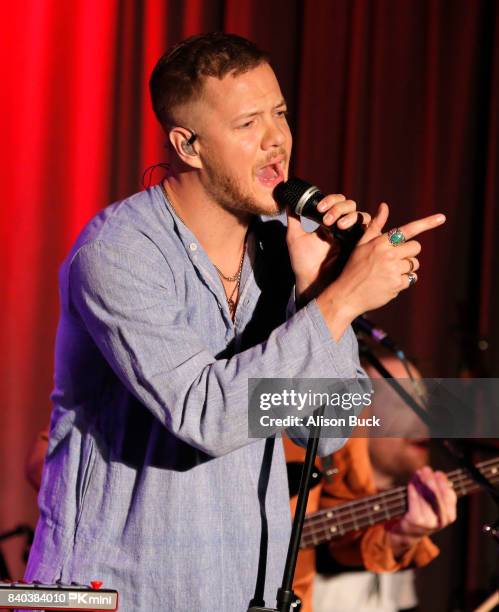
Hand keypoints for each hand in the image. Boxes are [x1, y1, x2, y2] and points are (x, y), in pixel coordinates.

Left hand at [285, 194, 369, 300]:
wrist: (313, 280)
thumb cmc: (303, 261)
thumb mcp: (295, 236)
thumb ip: (293, 218)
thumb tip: (289, 200)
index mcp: (328, 221)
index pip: (335, 201)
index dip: (330, 200)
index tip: (319, 208)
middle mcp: (341, 225)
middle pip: (349, 205)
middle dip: (338, 208)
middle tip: (326, 220)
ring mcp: (352, 234)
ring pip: (359, 214)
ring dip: (349, 215)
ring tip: (338, 226)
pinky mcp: (360, 243)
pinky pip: (368, 228)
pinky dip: (361, 223)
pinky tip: (346, 228)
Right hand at [317, 203, 445, 334]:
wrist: (347, 294)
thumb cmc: (354, 268)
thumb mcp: (361, 245)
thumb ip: (375, 226)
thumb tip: (384, 205)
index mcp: (380, 242)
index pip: (407, 230)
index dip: (426, 223)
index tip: (442, 217)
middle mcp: (388, 254)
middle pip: (416, 248)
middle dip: (409, 252)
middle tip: (395, 259)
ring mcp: (393, 270)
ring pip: (415, 264)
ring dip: (407, 267)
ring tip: (390, 272)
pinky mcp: (397, 284)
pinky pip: (411, 278)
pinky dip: (404, 280)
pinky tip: (389, 282)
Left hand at [386, 466, 456, 558]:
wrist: (407, 533)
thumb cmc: (422, 514)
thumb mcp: (435, 506)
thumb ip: (439, 492)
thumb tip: (440, 474)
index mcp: (449, 517)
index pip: (449, 496)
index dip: (443, 482)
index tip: (438, 473)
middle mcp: (440, 521)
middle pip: (437, 495)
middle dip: (431, 479)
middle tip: (426, 469)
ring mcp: (427, 522)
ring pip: (425, 496)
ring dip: (421, 482)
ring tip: (418, 474)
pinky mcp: (414, 521)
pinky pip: (414, 501)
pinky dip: (413, 490)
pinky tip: (411, 483)